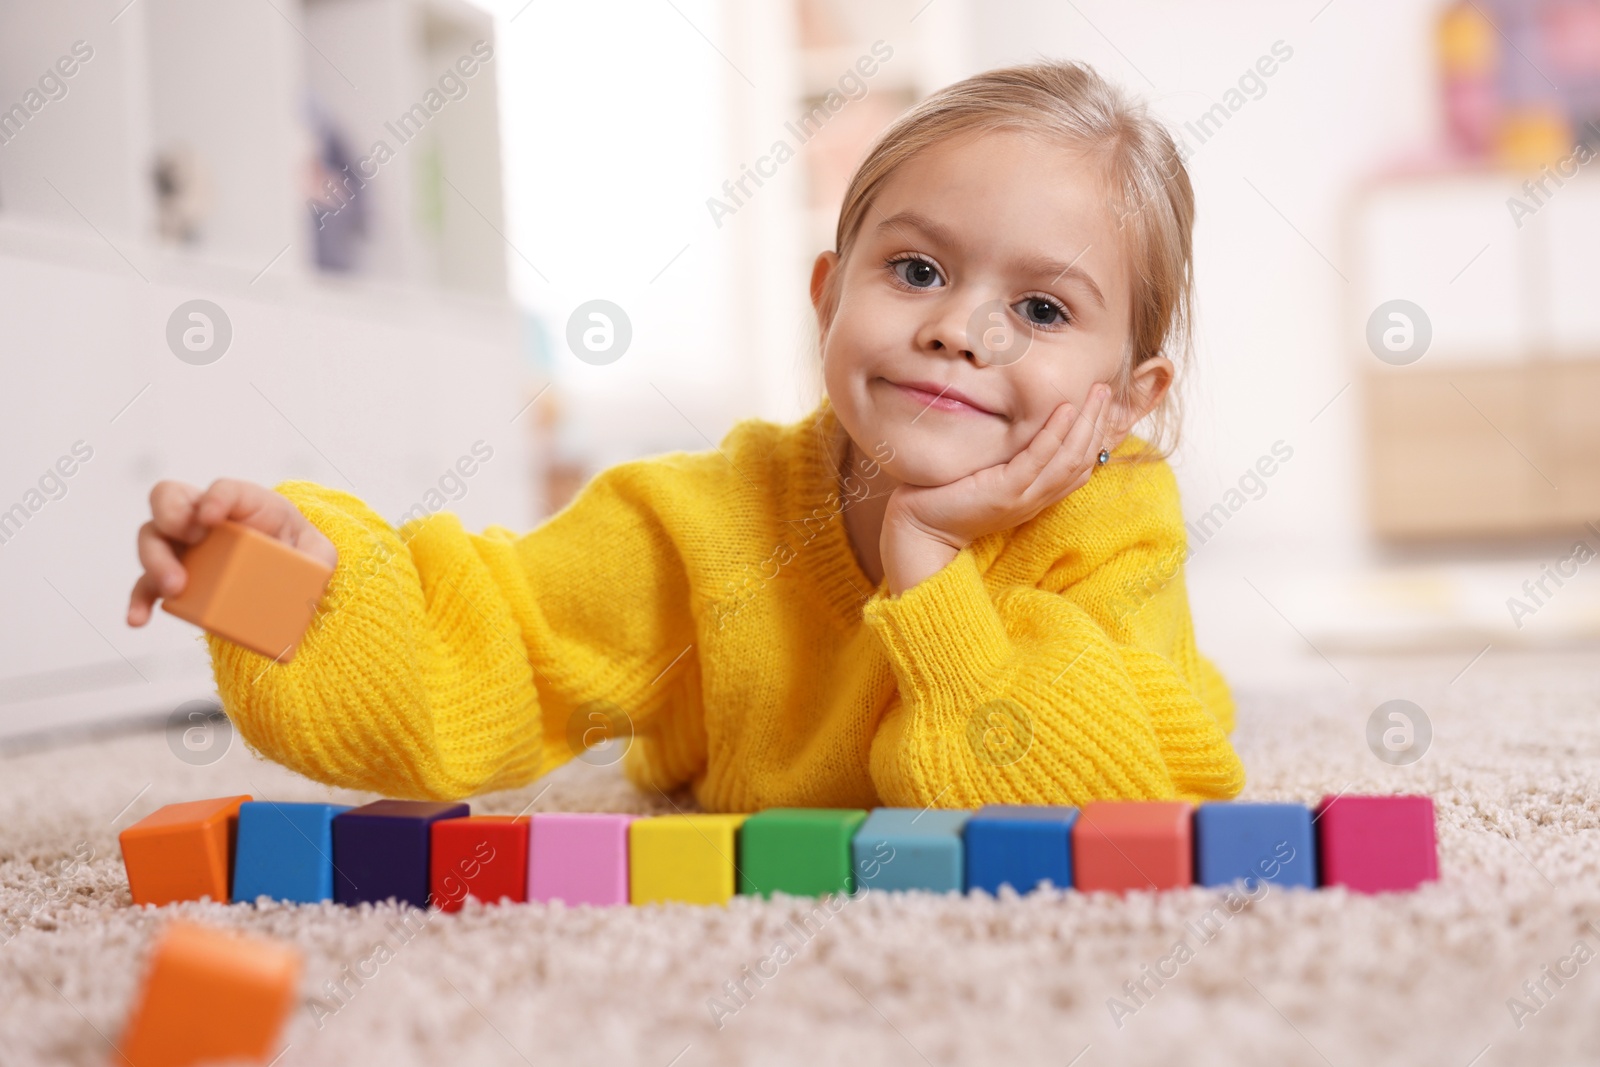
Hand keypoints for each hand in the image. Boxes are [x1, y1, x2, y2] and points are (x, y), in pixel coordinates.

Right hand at [127, 478, 336, 625]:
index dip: (216, 498)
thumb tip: (307, 571)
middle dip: (172, 516)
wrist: (286, 584)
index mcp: (244, 505)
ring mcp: (185, 547)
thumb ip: (317, 556)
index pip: (225, 489)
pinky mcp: (175, 578)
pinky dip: (139, 600)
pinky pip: (146, 586)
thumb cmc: (298, 559)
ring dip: (155, 560)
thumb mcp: (317, 554)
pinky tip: (139, 618)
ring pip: (152, 538)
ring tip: (174, 587)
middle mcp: (206, 518)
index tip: (212, 518)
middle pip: (170, 500)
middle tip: (191, 540)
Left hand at [880, 385, 1112, 593]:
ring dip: (1086, 424)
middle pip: (1082, 460)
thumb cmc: (950, 496)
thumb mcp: (990, 474)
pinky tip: (1064, 410)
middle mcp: (1036, 498)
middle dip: (1098, 423)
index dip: (1096, 436)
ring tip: (1096, 392)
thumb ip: (1012, 458)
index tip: (1102, 405)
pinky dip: (1054, 435)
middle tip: (1106, 389)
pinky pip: (1037, 461)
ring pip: (1068, 460)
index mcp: (1037, 495)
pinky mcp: (1004, 494)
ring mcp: (1022, 498)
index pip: (1080, 466)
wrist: (920, 527)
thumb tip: (1022, 425)